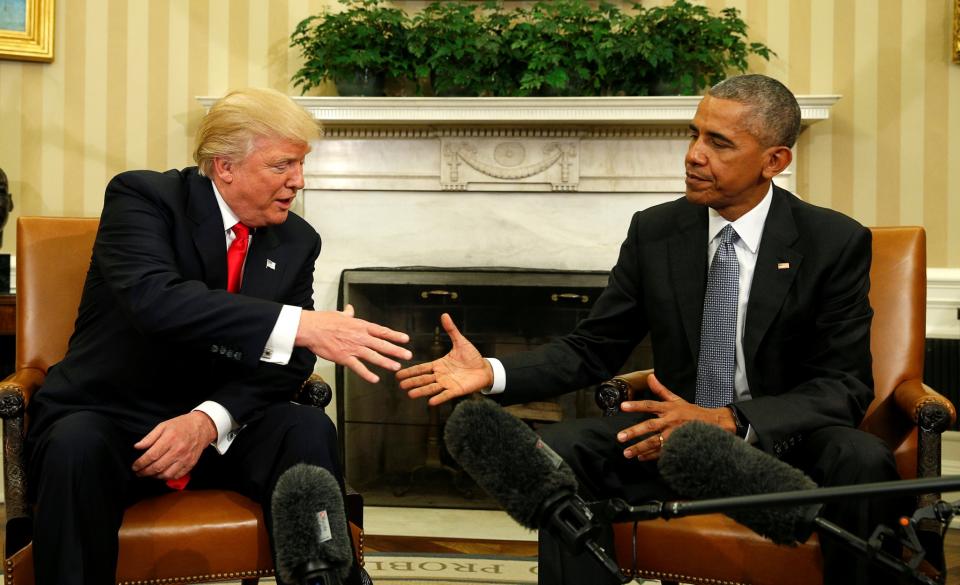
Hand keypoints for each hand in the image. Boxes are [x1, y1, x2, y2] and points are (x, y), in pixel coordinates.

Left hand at [132, 411, 216, 479]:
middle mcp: (178, 450)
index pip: (151, 456)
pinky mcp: (190, 463)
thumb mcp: (163, 426)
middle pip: (157, 467)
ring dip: (155, 476)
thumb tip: (137, 447)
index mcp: (169, 439)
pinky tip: (162, 474)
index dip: (140, 463)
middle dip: (144, 472)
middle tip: (139, 472)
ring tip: (149, 473)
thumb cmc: (181, 425)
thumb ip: (149, 437)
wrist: (202, 427)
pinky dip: (167, 477)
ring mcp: (185, 458)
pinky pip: (177, 475)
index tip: (135, 466)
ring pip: (166, 474)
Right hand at [296, 304, 411, 383]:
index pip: (381, 331)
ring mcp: (353, 348)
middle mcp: (360, 337)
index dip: (395, 335)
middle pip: (382, 344)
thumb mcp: (339, 315)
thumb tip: (350, 308)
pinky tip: (375, 379)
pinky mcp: (344, 358)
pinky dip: (367, 374)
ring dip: (386, 362)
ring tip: (396, 367)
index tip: (405, 339)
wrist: (311, 329)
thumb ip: (348, 314)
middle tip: (408, 355)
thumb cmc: (323, 321)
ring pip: (373, 356)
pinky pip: (358, 367)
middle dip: (396, 350)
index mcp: (360, 326)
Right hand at [396, 313, 492, 405]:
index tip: (399, 374)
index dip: (411, 371)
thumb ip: (451, 330)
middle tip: (400, 386)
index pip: (422, 368)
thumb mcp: (460, 342)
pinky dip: (438, 398)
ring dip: (421, 391)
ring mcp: (448, 383)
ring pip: (431, 388)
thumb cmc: (472, 356)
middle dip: (412, 382)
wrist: (485, 368)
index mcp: (439, 364)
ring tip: (410, 394)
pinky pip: (446, 395)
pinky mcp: (456, 390)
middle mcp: (441, 375)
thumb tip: (444, 315)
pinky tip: (430, 402)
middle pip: (423, 379)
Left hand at [616, 373, 736, 460]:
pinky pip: (663, 452)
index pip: (649, 405)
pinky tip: (641, 458)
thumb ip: (661, 390)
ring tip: (627, 453)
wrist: (714, 424)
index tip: (622, 407)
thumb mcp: (677, 399)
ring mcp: (675, 434)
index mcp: (669, 408)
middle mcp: (670, 421)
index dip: (636, 406)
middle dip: (634, 432)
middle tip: (620, 437)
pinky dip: (652, 456)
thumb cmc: (692, 412)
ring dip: (640, 448)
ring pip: (655, 442)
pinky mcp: (679, 445)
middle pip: (650, 426)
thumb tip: (650, 376)